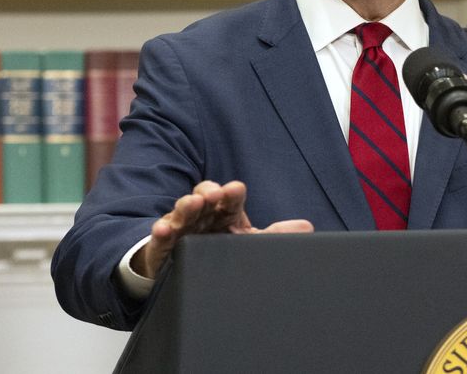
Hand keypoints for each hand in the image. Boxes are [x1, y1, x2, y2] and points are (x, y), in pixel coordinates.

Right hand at [132, 180, 312, 278]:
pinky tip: (163, 229)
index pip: (229, 198)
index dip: (231, 193)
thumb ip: (276, 237)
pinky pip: (160, 239)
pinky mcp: (163, 247)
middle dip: (208, 193)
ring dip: (186, 206)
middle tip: (214, 194)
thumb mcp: (250, 245)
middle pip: (204, 198)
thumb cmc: (222, 252)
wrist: (193, 276)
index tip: (236, 189)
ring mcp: (182, 230)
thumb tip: (307, 227)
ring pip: (182, 213)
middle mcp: (203, 217)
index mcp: (225, 213)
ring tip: (192, 204)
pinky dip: (160, 232)